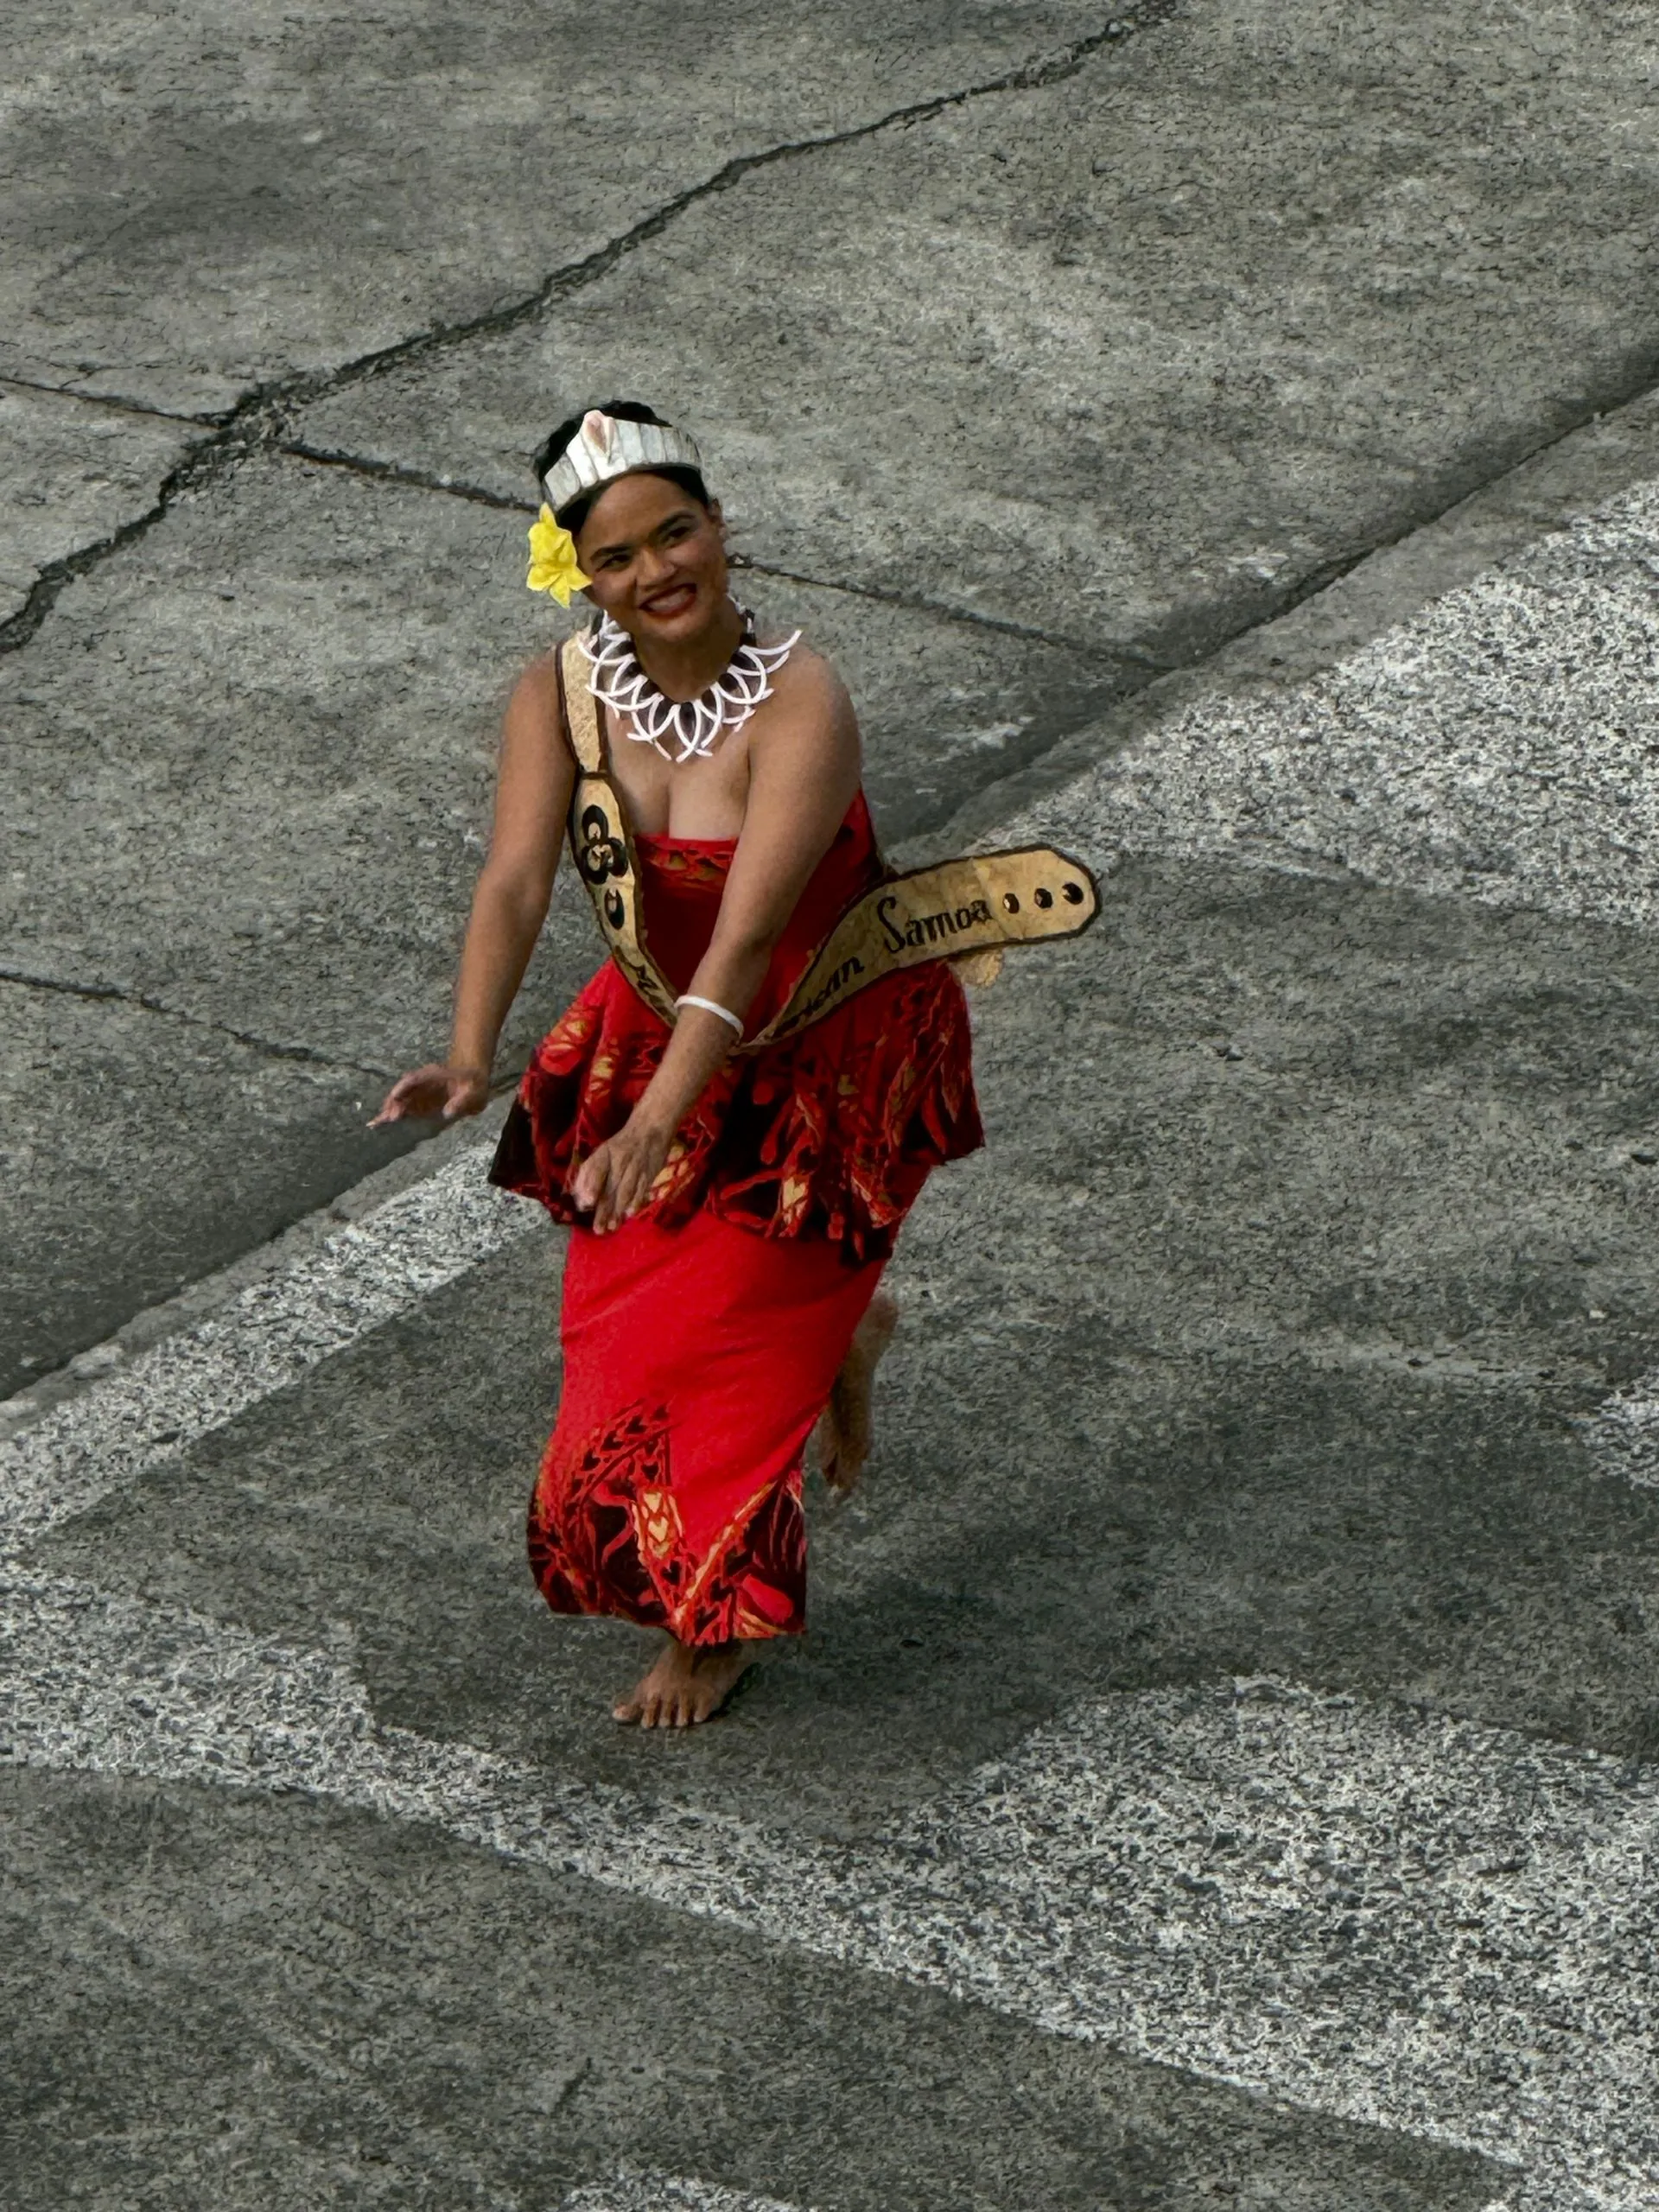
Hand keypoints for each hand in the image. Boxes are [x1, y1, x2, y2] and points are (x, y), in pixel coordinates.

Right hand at [370, 1062, 489, 1126]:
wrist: (473, 1081)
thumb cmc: (474, 1085)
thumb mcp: (473, 1093)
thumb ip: (462, 1101)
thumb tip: (447, 1112)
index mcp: (435, 1074)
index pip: (415, 1078)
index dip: (404, 1086)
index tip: (396, 1096)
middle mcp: (422, 1081)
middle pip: (403, 1089)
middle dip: (394, 1102)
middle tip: (389, 1118)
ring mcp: (419, 1091)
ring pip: (400, 1098)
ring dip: (389, 1109)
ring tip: (378, 1123)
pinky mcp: (419, 1102)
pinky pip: (402, 1107)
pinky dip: (392, 1114)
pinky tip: (380, 1123)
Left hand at [572, 1113, 671, 1233]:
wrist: (651, 1129)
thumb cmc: (621, 1147)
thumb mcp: (602, 1153)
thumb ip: (589, 1174)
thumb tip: (580, 1198)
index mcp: (604, 1154)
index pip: (596, 1168)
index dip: (592, 1184)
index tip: (588, 1202)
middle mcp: (620, 1160)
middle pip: (611, 1186)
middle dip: (604, 1209)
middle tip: (598, 1229)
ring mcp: (636, 1167)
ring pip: (626, 1191)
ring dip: (619, 1210)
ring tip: (612, 1226)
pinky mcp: (650, 1173)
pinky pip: (642, 1189)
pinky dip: (637, 1201)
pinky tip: (631, 1213)